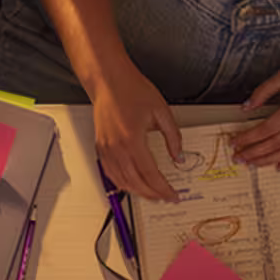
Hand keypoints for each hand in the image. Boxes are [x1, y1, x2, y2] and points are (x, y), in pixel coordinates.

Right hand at [91, 61, 180, 201]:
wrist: (109, 81)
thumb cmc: (131, 90)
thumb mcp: (161, 112)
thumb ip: (173, 137)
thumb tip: (178, 156)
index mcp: (132, 139)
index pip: (151, 173)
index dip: (164, 188)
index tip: (173, 194)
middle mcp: (117, 147)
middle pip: (136, 182)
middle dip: (153, 194)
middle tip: (165, 198)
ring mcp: (106, 149)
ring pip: (122, 182)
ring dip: (138, 192)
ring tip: (152, 195)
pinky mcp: (101, 148)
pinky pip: (111, 174)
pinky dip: (123, 184)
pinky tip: (131, 185)